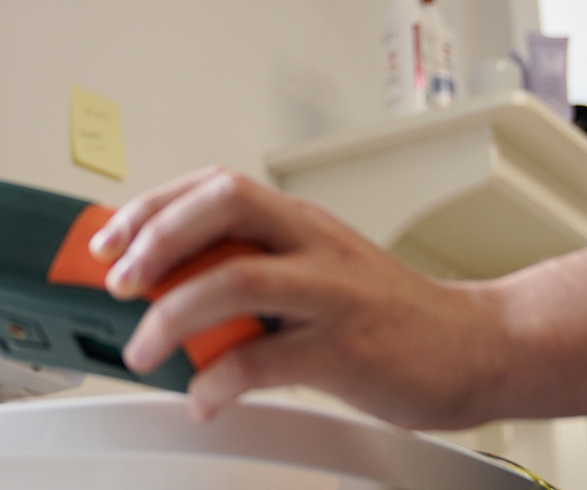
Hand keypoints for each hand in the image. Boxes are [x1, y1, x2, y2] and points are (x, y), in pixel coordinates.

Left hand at [90, 167, 586, 426]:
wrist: (477, 348)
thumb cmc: (389, 316)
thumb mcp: (316, 274)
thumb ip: (254, 271)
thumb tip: (169, 289)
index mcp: (301, 221)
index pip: (215, 187)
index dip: (153, 207)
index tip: (109, 242)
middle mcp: (313, 243)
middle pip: (223, 205)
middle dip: (157, 237)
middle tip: (121, 282)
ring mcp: (331, 293)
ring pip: (236, 276)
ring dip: (174, 312)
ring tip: (144, 348)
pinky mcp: (345, 348)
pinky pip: (266, 359)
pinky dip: (220, 381)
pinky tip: (203, 399)